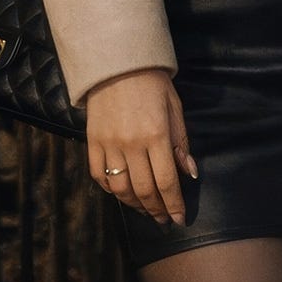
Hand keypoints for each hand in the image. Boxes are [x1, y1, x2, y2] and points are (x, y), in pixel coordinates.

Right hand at [83, 68, 195, 223]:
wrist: (118, 62)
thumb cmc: (152, 83)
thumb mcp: (174, 109)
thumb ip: (181, 143)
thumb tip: (189, 173)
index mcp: (157, 135)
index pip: (167, 182)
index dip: (174, 205)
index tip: (179, 219)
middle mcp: (132, 144)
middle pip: (144, 190)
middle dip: (157, 209)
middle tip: (164, 219)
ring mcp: (109, 144)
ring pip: (120, 188)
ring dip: (135, 204)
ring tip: (145, 209)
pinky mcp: (92, 141)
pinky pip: (99, 175)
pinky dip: (110, 189)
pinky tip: (122, 193)